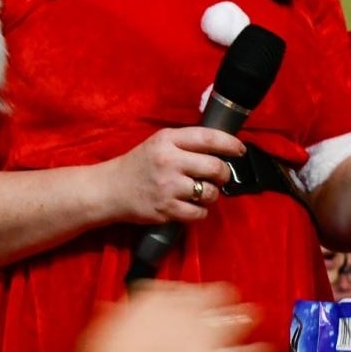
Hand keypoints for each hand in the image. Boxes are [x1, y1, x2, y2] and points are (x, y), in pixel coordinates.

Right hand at [67, 284, 268, 351]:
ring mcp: (211, 344)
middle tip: (227, 303)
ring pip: (238, 323)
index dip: (191, 293)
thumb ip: (123, 317)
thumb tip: (124, 310)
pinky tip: (263, 351)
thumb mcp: (105, 333)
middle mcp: (190, 317)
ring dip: (245, 319)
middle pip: (217, 299)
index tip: (192, 298)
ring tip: (252, 316)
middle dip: (222, 301)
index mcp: (159, 302)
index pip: (184, 287)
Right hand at [100, 127, 245, 224]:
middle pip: (214, 167)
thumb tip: (221, 149)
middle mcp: (169, 161)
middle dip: (223, 174)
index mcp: (168, 140)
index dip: (230, 144)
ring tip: (202, 192)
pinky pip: (199, 213)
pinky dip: (200, 212)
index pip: (208, 138)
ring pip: (209, 192)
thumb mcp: (159, 143)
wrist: (111, 189)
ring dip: (212, 194)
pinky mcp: (166, 209)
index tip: (240, 150)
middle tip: (219, 177)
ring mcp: (168, 187)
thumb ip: (186, 143)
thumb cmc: (139, 165)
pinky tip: (192, 207)